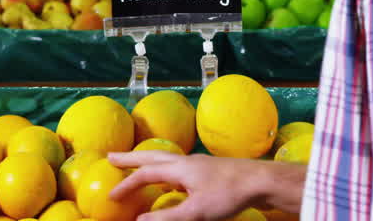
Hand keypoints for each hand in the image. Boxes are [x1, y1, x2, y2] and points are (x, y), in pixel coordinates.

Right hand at [108, 151, 299, 220]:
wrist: (260, 181)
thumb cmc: (228, 194)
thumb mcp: (196, 212)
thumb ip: (167, 217)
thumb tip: (140, 220)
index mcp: (179, 169)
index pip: (145, 175)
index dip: (126, 185)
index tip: (111, 196)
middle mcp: (185, 161)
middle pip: (151, 157)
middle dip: (130, 159)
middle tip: (111, 157)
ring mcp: (197, 163)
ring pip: (165, 158)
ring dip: (147, 160)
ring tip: (136, 163)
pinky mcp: (208, 169)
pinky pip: (177, 164)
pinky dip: (164, 167)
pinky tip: (171, 177)